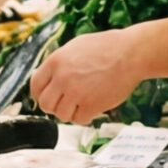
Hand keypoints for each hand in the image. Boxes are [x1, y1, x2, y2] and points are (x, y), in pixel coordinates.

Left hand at [32, 29, 154, 125]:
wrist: (131, 53)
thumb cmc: (107, 47)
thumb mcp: (75, 47)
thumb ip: (59, 63)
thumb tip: (48, 78)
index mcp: (56, 61)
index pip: (35, 85)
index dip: (40, 94)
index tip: (46, 98)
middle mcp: (63, 78)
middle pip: (46, 104)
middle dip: (54, 106)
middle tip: (65, 104)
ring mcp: (77, 93)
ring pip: (61, 115)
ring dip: (70, 112)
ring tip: (81, 104)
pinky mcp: (92, 105)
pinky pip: (79, 120)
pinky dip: (85, 117)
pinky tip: (92, 107)